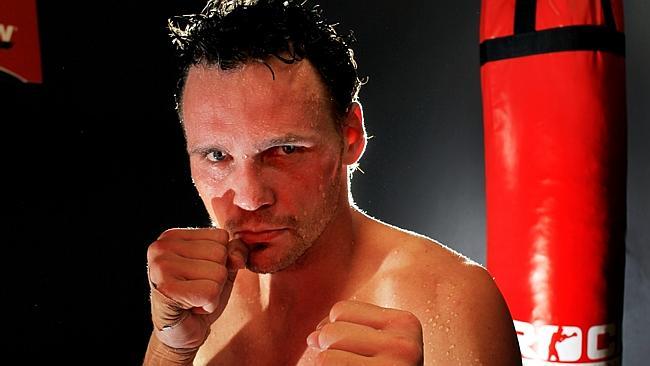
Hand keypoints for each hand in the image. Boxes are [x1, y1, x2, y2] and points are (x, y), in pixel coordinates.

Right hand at [146, 228, 247, 348]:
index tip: (199, 276)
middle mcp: (161, 246)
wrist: (181, 333)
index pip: (221, 236)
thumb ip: (235, 253)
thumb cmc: (199, 297)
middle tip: (196, 290)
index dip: (220, 261)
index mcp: (172, 236)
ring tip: (193, 298)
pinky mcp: (165, 288)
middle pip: (220, 254)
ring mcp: (160, 266)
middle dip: (217, 278)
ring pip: (218, 273)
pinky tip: (191, 307)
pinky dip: (208, 305)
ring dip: (213, 293)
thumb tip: (237, 257)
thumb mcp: (223, 269)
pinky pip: (210, 292)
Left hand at [307, 300, 423, 364]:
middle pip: (331, 331)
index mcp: (406, 323)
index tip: (348, 349)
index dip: (334, 329)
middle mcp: (404, 345)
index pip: (341, 310)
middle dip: (328, 350)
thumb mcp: (380, 345)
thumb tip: (313, 337)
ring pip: (326, 356)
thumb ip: (349, 331)